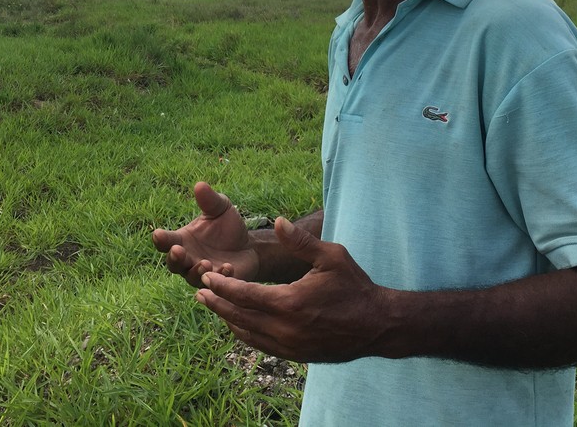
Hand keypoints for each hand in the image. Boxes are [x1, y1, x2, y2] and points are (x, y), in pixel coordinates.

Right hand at [152, 182, 258, 287]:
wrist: (249, 246)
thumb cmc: (228, 226)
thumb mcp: (221, 209)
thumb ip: (210, 200)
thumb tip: (200, 185)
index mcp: (183, 240)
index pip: (166, 241)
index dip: (161, 238)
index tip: (157, 234)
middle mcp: (187, 258)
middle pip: (173, 263)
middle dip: (174, 258)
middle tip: (178, 251)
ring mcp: (201, 273)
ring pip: (191, 277)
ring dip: (196, 270)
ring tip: (205, 263)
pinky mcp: (217, 283)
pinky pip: (214, 284)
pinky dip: (219, 277)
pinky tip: (227, 267)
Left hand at [194, 216, 383, 362]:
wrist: (377, 324)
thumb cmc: (354, 286)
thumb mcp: (331, 256)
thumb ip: (300, 241)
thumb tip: (277, 221)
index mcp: (289, 302)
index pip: (244, 295)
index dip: (222, 285)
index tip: (207, 275)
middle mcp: (284, 328)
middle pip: (239, 317)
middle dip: (217, 303)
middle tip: (200, 292)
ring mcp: (289, 346)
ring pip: (247, 334)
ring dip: (228, 320)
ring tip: (213, 305)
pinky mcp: (295, 355)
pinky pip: (261, 345)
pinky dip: (245, 333)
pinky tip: (239, 323)